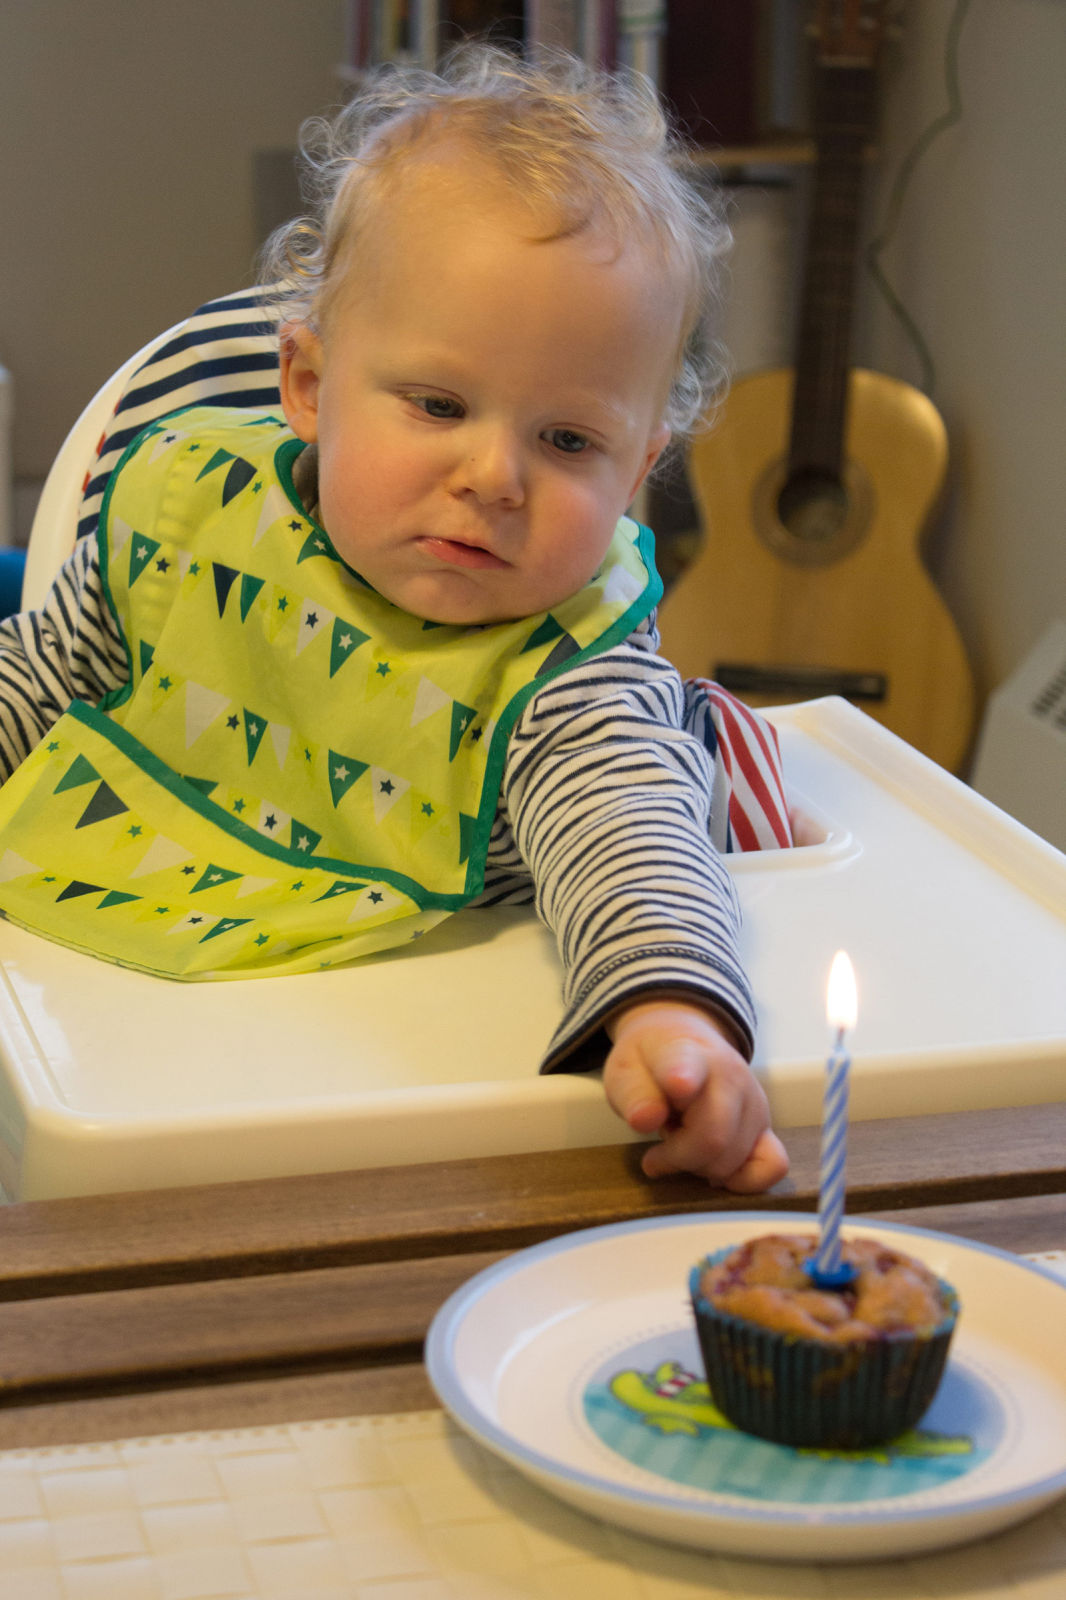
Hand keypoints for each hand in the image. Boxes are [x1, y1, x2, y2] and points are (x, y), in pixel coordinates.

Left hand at [603, 1000, 788, 1190]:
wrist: (683, 1040)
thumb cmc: (651, 1063)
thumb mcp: (625, 1070)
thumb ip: (633, 1094)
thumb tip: (646, 1120)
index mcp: (687, 1054)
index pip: (688, 1066)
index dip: (682, 1079)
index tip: (678, 1086)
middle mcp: (730, 1075)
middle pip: (713, 1138)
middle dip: (677, 1158)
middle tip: (658, 1152)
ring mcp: (755, 1101)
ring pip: (732, 1159)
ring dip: (699, 1166)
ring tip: (685, 1141)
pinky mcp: (767, 1126)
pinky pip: (773, 1166)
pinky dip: (742, 1180)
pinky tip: (714, 1169)